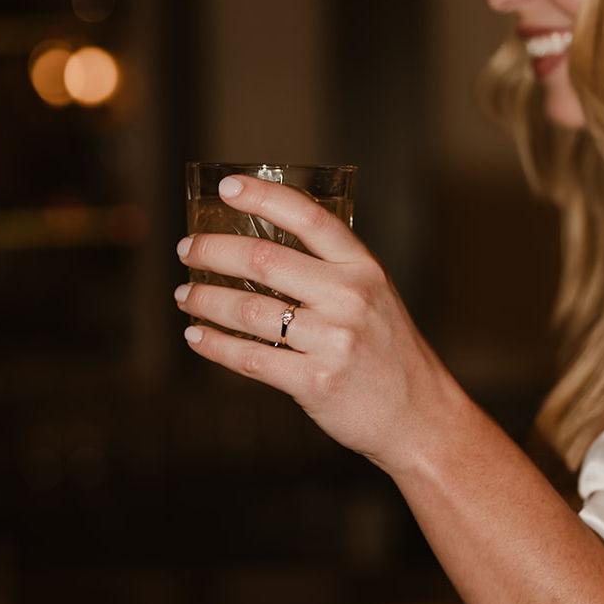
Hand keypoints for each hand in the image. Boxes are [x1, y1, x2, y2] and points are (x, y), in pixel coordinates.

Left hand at [174, 174, 449, 475]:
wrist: (418, 417)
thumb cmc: (388, 356)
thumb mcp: (374, 299)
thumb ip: (331, 274)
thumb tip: (261, 254)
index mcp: (363, 268)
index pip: (309, 218)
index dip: (264, 196)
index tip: (227, 187)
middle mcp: (349, 298)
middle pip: (264, 260)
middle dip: (214, 251)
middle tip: (187, 250)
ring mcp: (333, 341)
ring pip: (249, 311)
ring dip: (206, 300)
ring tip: (185, 296)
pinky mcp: (315, 382)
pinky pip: (250, 358)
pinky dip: (215, 345)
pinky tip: (196, 336)